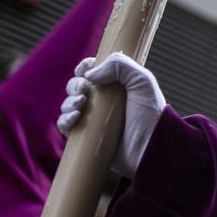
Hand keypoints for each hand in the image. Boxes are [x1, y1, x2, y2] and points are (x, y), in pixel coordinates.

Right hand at [57, 53, 165, 177]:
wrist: (150, 151)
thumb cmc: (151, 117)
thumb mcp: (142, 82)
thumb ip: (121, 65)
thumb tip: (89, 75)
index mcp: (119, 85)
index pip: (95, 70)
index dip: (86, 67)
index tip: (85, 70)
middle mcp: (106, 101)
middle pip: (78, 86)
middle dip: (75, 85)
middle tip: (83, 91)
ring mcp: (96, 120)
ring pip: (69, 105)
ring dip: (69, 102)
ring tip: (80, 105)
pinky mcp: (88, 138)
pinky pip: (66, 126)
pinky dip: (65, 120)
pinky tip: (74, 117)